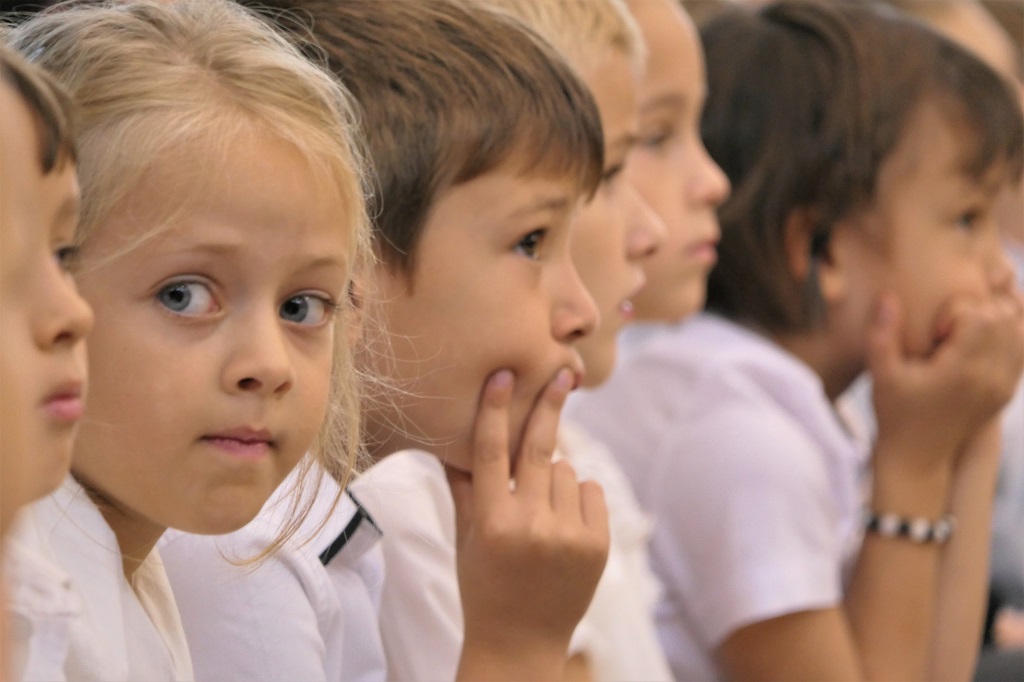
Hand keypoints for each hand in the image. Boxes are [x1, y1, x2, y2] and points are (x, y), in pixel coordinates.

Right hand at [447, 368, 608, 679]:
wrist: (521, 642)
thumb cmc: (484, 585)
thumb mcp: (465, 538)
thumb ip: (463, 487)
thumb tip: (451, 439)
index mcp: (490, 522)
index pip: (489, 453)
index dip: (494, 410)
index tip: (504, 375)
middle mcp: (530, 526)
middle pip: (540, 448)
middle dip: (550, 405)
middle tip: (564, 372)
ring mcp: (568, 535)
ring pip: (566, 470)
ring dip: (554, 478)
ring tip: (540, 514)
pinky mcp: (598, 544)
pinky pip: (590, 491)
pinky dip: (578, 497)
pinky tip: (563, 524)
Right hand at [869, 292, 1023, 471]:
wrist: (918, 458)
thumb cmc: (895, 414)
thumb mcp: (881, 375)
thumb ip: (882, 334)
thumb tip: (889, 297)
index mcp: (963, 371)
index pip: (978, 314)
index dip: (953, 310)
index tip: (934, 332)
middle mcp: (992, 377)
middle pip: (1003, 316)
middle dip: (974, 311)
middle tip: (947, 331)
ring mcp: (1005, 385)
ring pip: (1018, 329)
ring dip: (992, 321)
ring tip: (962, 334)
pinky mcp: (1008, 390)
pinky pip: (1022, 348)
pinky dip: (1005, 336)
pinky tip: (976, 345)